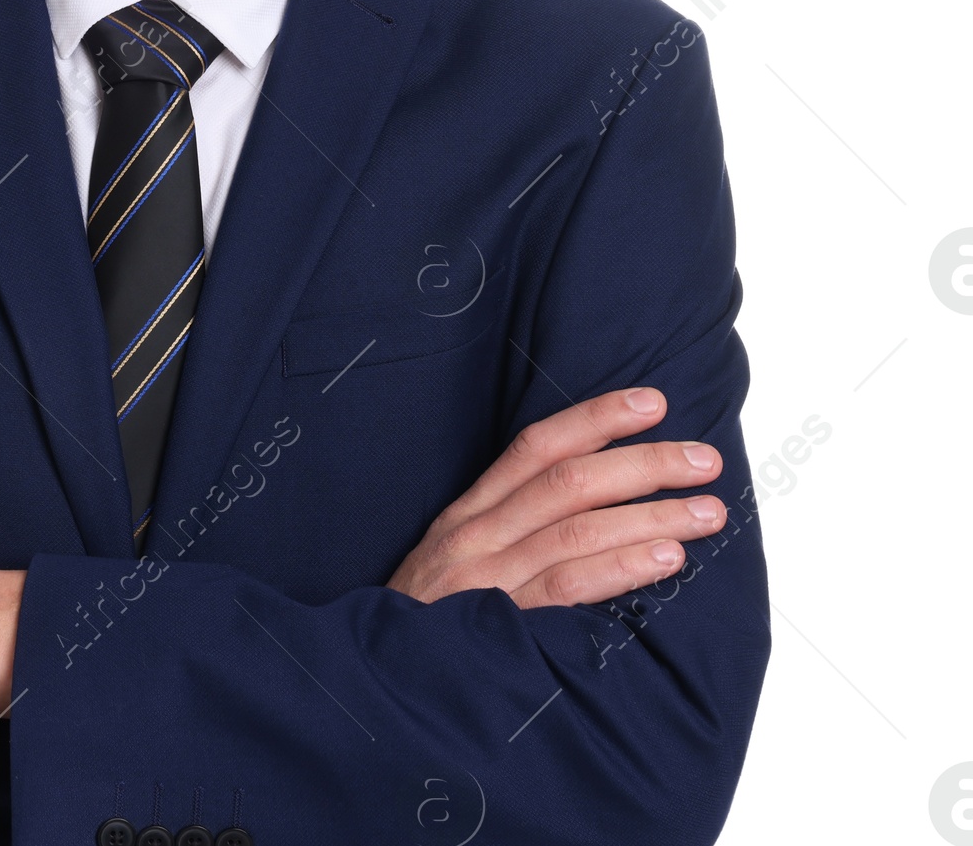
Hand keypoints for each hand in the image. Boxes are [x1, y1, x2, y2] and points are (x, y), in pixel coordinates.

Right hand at [387, 387, 725, 608]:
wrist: (379, 683)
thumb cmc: (429, 622)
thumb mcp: (455, 559)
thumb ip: (509, 529)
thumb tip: (592, 502)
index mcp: (470, 511)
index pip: (538, 445)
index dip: (597, 417)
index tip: (653, 402)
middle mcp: (477, 534)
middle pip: (570, 480)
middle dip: (644, 463)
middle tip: (704, 459)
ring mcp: (488, 579)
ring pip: (579, 528)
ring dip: (652, 515)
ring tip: (707, 511)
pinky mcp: (501, 626)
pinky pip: (569, 586)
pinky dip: (622, 567)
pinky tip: (667, 559)